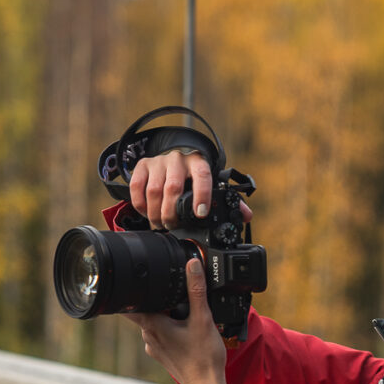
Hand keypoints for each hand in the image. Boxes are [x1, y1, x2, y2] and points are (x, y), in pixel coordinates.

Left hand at [126, 257, 228, 383]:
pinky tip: (185, 328)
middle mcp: (148, 336)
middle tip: (168, 292)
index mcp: (152, 325)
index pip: (128, 304)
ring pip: (152, 323)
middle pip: (142, 310)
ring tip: (182, 311)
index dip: (129, 290)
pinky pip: (161, 335)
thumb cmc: (203, 357)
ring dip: (163, 314)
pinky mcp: (163, 355)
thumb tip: (192, 265)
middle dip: (154, 300)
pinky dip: (169, 328)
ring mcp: (154, 347)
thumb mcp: (203, 318)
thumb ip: (196, 290)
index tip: (132, 280)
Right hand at [128, 150, 254, 229]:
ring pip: (154, 190)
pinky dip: (140, 204)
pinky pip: (137, 186)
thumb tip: (246, 216)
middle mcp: (179, 159)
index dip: (202, 195)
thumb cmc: (195, 176)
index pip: (203, 176)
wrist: (176, 157)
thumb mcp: (213, 184)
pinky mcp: (143, 165)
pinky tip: (147, 213)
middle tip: (173, 226)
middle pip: (173, 188)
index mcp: (199, 162)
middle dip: (172, 213)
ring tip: (160, 224)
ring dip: (156, 212)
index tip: (200, 214)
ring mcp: (159, 161)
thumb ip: (230, 200)